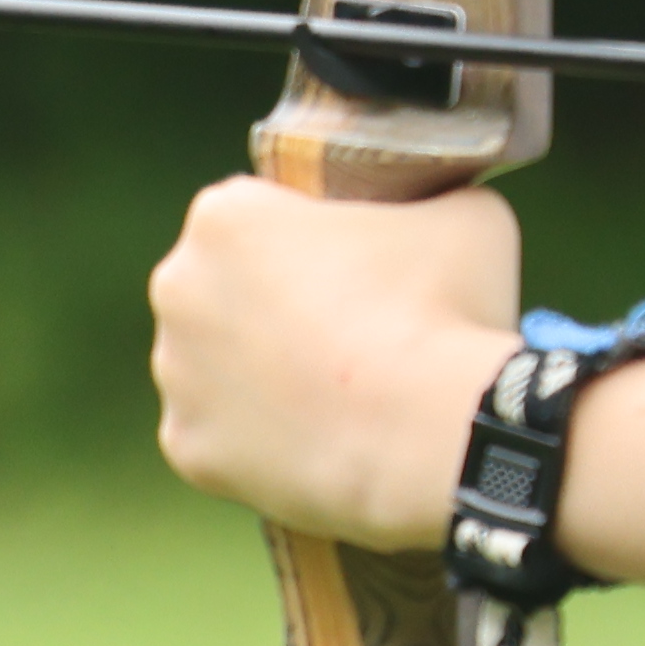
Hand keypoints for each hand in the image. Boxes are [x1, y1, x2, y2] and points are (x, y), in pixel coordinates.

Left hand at [148, 173, 522, 548]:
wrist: (429, 437)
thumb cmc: (443, 314)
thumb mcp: (469, 215)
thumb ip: (435, 198)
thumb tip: (441, 206)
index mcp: (226, 217)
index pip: (259, 211)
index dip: (314, 237)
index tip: (360, 267)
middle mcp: (178, 288)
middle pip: (223, 288)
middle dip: (274, 304)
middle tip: (353, 331)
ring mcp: (175, 375)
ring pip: (216, 365)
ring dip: (262, 373)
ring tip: (341, 395)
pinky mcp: (188, 447)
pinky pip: (222, 437)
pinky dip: (262, 442)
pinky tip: (320, 442)